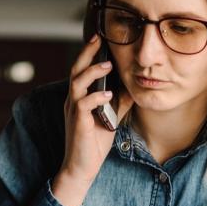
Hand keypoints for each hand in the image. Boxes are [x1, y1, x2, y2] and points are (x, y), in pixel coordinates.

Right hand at [51, 35, 132, 205]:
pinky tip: (108, 94)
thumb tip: (132, 85)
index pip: (82, 69)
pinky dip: (96, 97)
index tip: (101, 38)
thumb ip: (119, 101)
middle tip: (99, 39)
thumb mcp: (111, 117)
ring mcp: (74, 111)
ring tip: (107, 65)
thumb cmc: (94, 142)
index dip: (90, 54)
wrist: (82, 167)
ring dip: (93, 73)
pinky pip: (83, 105)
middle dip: (87, 53)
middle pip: (76, 70)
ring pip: (77, 84)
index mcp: (80, 97)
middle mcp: (73, 100)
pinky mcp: (77, 123)